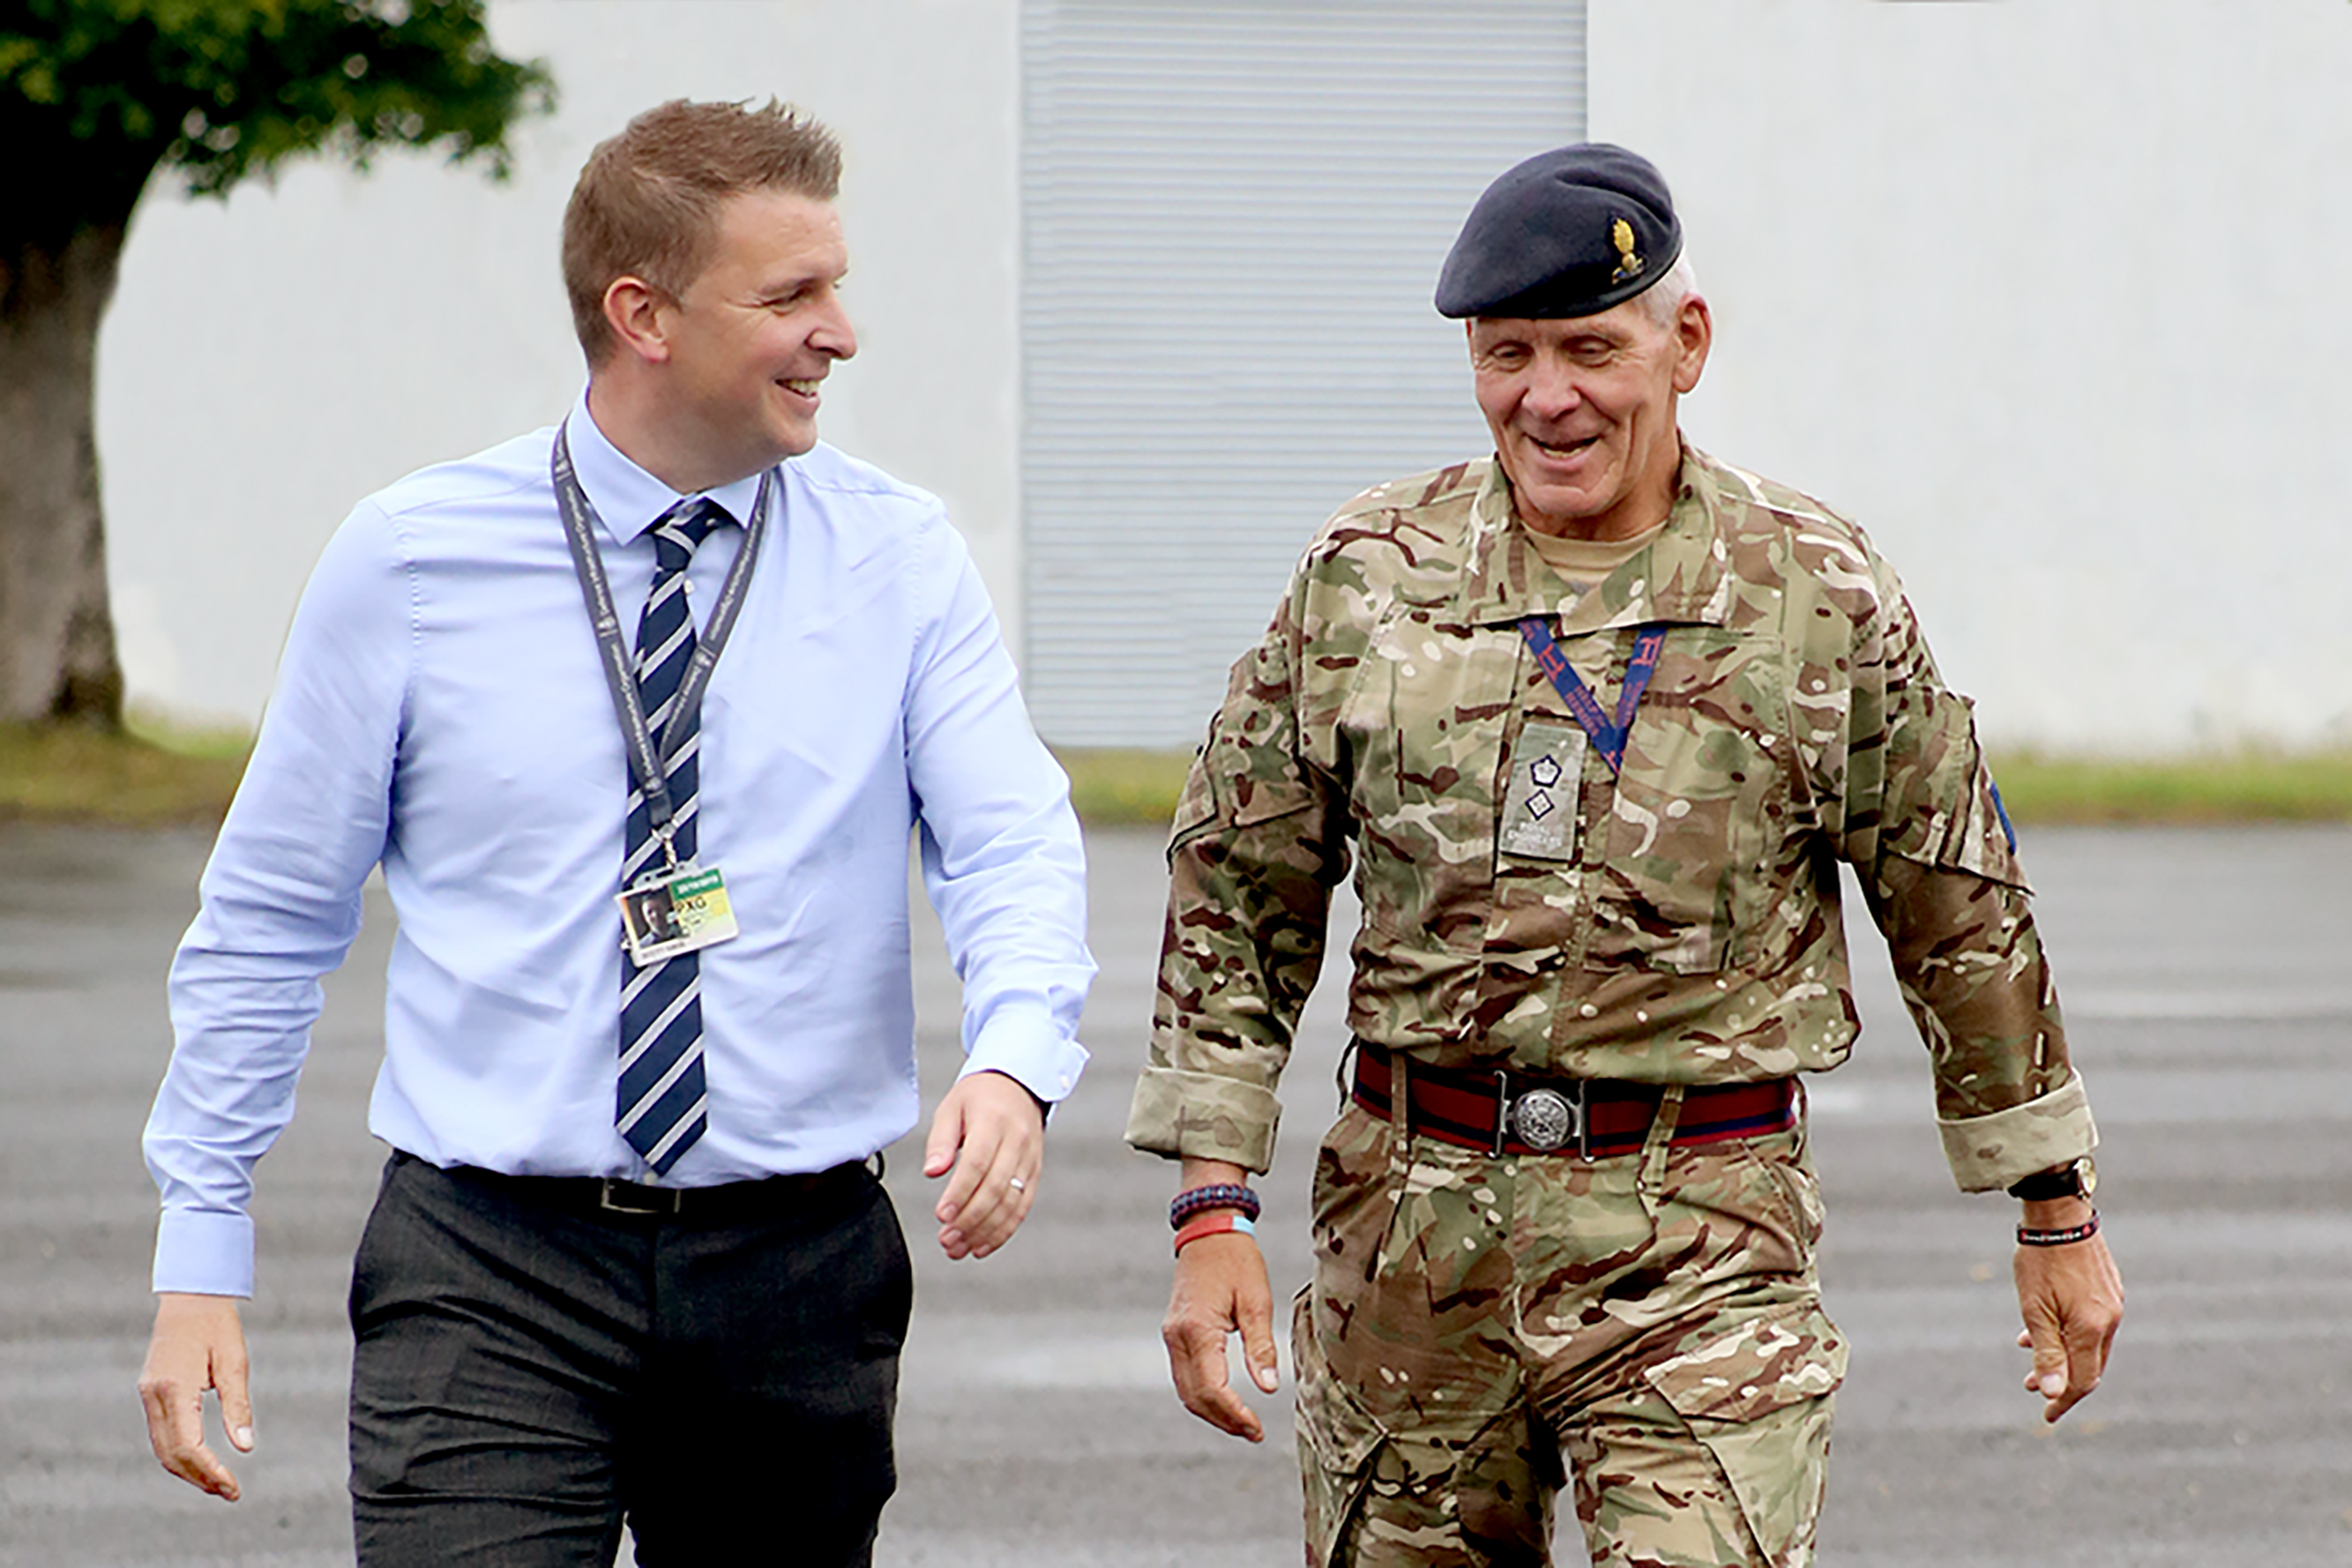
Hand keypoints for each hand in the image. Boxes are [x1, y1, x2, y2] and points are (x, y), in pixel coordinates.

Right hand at [138, 1292, 253, 1500]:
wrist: (190, 1299)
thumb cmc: (218, 1327)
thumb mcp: (235, 1362)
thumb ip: (237, 1406)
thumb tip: (244, 1447)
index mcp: (175, 1388)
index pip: (188, 1445)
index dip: (210, 1471)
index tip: (232, 1486)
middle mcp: (154, 1395)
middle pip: (171, 1454)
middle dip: (199, 1478)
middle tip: (229, 1491)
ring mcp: (148, 1395)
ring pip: (162, 1448)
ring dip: (187, 1470)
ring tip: (218, 1483)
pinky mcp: (149, 1393)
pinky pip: (160, 1434)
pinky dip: (178, 1453)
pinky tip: (200, 1461)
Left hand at [923, 1069, 1044, 1259]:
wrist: (1019, 1084)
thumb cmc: (978, 1097)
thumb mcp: (951, 1108)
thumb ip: (940, 1141)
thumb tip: (932, 1172)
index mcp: (993, 1121)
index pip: (977, 1163)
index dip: (960, 1192)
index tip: (942, 1215)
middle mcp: (1017, 1141)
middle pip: (996, 1188)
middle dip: (970, 1219)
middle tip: (947, 1240)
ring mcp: (1029, 1158)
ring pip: (1011, 1203)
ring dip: (984, 1231)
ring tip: (959, 1248)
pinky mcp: (1035, 1172)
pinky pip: (1022, 1206)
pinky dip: (1003, 1230)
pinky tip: (982, 1246)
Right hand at [1162, 1220, 1279, 1441]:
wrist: (1208, 1231)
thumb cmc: (1237, 1261)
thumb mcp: (1257, 1301)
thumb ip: (1261, 1346)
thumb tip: (1267, 1388)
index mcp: (1198, 1330)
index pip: (1212, 1389)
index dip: (1234, 1415)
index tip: (1258, 1429)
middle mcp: (1177, 1337)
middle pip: (1195, 1397)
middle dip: (1223, 1420)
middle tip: (1254, 1433)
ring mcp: (1171, 1336)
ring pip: (1186, 1390)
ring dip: (1212, 1412)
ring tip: (1243, 1423)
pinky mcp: (1174, 1333)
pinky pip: (1184, 1375)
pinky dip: (1203, 1395)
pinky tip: (1226, 1400)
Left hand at [2012, 1200, 2123, 1422]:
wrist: (2059, 1214)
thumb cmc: (2041, 1261)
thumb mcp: (2035, 1309)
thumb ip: (2045, 1352)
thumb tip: (2053, 1392)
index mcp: (2092, 1329)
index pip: (2083, 1380)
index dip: (2064, 1400)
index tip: (2047, 1415)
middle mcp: (2110, 1320)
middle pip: (2089, 1365)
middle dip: (2062, 1380)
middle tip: (2032, 1388)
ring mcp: (2112, 1303)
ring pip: (2089, 1343)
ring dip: (2062, 1355)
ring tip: (2030, 1359)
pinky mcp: (2108, 1288)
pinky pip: (2091, 1323)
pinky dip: (2068, 1333)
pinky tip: (2041, 1328)